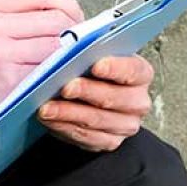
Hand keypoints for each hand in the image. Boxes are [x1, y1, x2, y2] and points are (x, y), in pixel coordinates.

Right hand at [0, 0, 83, 161]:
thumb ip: (17, 16)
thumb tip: (65, 14)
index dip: (67, 4)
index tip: (74, 17)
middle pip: (57, 18)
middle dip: (75, 32)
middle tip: (75, 46)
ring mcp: (0, 52)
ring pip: (58, 44)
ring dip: (70, 55)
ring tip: (65, 63)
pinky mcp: (9, 80)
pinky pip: (50, 70)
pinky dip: (60, 73)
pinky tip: (56, 78)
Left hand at [37, 55, 153, 151]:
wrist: (84, 96)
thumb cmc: (88, 69)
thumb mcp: (91, 53)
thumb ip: (88, 48)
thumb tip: (71, 44)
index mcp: (140, 74)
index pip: (133, 70)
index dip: (115, 68)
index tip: (95, 65)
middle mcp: (138, 101)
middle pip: (115, 98)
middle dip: (88, 92)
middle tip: (66, 86)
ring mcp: (125, 124)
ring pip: (97, 120)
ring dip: (69, 113)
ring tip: (46, 107)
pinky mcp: (109, 142)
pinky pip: (86, 138)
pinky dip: (64, 128)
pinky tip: (49, 119)